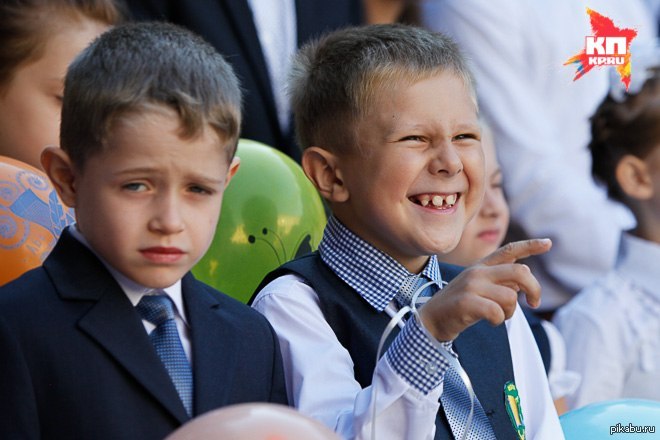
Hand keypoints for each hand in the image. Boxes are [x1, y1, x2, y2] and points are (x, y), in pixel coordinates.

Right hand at [419, 239, 551, 341]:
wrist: (430, 320)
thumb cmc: (458, 306)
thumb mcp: (479, 288)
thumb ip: (500, 281)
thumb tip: (524, 277)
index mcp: (481, 266)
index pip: (509, 251)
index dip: (531, 246)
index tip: (548, 243)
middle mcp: (477, 272)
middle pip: (520, 272)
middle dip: (534, 289)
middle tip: (534, 303)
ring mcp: (471, 286)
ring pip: (511, 297)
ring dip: (511, 312)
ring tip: (499, 316)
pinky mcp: (466, 302)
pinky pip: (497, 312)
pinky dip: (498, 320)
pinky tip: (490, 321)